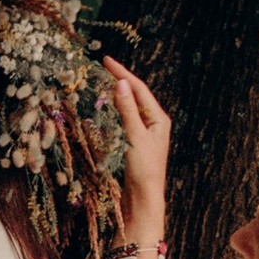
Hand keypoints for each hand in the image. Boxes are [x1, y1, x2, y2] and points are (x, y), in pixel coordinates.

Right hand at [103, 63, 169, 258]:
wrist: (144, 198)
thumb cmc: (144, 169)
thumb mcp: (135, 136)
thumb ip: (128, 110)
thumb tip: (121, 84)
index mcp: (158, 118)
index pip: (138, 89)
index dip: (122, 73)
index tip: (106, 60)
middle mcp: (153, 123)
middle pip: (134, 95)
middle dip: (118, 80)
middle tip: (101, 68)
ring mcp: (144, 132)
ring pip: (128, 106)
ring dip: (114, 94)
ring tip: (100, 81)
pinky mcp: (135, 142)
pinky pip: (123, 119)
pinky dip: (112, 110)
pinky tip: (103, 107)